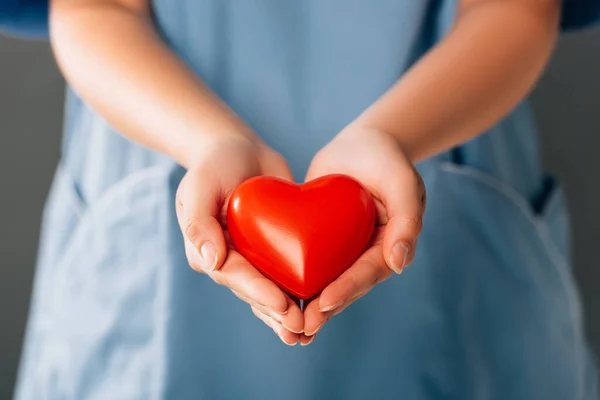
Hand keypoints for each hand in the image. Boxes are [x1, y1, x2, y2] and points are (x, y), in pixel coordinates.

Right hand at [175, 136, 303, 344]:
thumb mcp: (200, 185)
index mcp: (208, 250)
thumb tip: (210, 262)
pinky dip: (300, 291)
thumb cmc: (214, 164)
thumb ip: (199, 222)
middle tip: (300, 328)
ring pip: (270, 289)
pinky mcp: (274, 248)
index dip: (259, 292)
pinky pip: (287, 272)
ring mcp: (252, 256)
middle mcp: (230, 259)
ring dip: (286, 313)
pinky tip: (318, 309)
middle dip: (276, 311)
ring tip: (307, 333)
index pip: (235, 275)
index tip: (283, 306)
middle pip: (254, 291)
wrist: (238, 150)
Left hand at [299, 127, 425, 344]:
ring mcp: (341, 249)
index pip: (366, 273)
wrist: (363, 144)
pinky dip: (292, 278)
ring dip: (306, 303)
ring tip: (285, 324)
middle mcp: (364, 254)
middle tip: (300, 327)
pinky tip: (272, 294)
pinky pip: (305, 260)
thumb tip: (399, 264)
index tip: (324, 303)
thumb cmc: (388, 161)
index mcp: (387, 247)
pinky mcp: (319, 239)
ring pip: (323, 280)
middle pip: (343, 286)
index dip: (346, 289)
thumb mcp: (403, 184)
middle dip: (323, 308)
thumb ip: (406, 221)